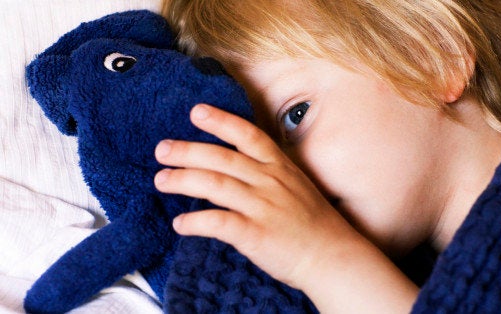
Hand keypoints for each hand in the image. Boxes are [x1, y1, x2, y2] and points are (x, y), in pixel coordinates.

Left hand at [154, 104, 417, 312]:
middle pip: (222, 158)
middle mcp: (270, 182)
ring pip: (215, 185)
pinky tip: (180, 224)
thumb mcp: (295, 185)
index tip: (196, 111)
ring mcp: (263, 207)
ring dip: (183, 181)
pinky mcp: (256, 234)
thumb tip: (234, 166)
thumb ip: (267, 172)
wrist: (332, 256)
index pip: (248, 135)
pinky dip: (195, 222)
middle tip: (162, 149)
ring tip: (161, 180)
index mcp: (279, 167)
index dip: (221, 121)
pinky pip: (219, 223)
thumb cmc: (312, 222)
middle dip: (188, 151)